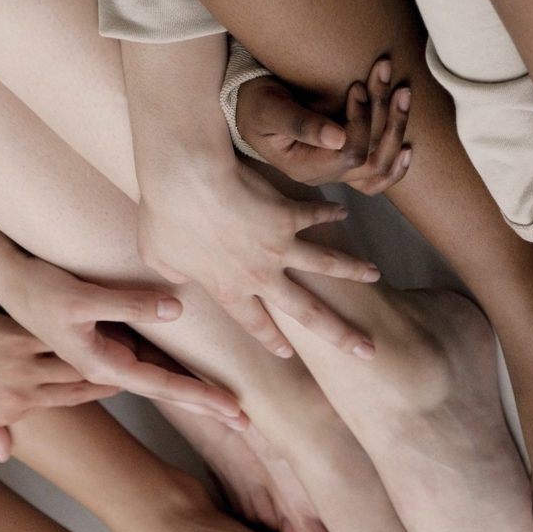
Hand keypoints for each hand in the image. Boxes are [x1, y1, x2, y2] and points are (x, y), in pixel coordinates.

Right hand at [0, 254, 246, 426]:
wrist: (4, 276)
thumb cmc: (37, 287)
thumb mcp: (82, 296)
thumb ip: (130, 304)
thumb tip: (176, 310)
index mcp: (101, 364)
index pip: (163, 386)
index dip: (201, 397)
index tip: (235, 410)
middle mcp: (107, 365)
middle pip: (167, 389)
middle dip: (207, 405)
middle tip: (247, 422)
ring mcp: (108, 352)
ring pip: (160, 376)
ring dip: (194, 390)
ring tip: (229, 405)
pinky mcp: (107, 336)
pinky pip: (149, 358)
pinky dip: (174, 369)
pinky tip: (193, 374)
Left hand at [0, 298, 122, 461]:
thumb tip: (5, 455)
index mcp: (12, 411)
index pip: (65, 402)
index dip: (94, 392)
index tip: (119, 383)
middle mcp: (20, 394)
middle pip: (78, 386)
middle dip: (112, 376)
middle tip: (144, 364)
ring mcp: (19, 367)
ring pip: (74, 364)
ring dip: (104, 354)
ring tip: (134, 342)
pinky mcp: (15, 338)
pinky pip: (57, 337)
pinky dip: (80, 331)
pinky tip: (102, 320)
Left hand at [138, 156, 382, 358]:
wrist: (187, 178)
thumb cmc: (164, 216)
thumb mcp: (157, 255)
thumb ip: (172, 273)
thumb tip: (178, 279)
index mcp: (228, 289)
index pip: (254, 323)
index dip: (271, 340)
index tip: (287, 353)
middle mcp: (261, 275)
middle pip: (308, 313)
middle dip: (340, 334)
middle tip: (365, 351)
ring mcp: (279, 246)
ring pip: (326, 265)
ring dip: (353, 271)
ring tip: (375, 274)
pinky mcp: (287, 214)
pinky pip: (314, 215)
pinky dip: (329, 213)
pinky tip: (344, 212)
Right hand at [237, 58, 412, 195]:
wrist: (253, 109)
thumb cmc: (257, 105)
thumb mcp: (269, 109)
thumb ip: (300, 123)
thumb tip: (337, 137)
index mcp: (304, 167)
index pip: (350, 154)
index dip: (361, 121)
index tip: (357, 86)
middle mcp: (324, 176)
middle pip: (370, 160)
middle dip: (384, 116)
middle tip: (384, 74)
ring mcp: (337, 173)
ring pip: (379, 166)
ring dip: (396, 129)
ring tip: (402, 92)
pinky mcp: (346, 164)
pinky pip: (377, 178)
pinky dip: (397, 167)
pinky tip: (409, 148)